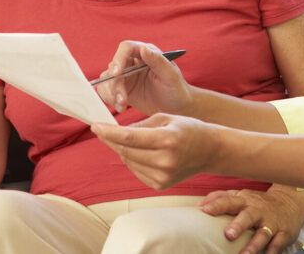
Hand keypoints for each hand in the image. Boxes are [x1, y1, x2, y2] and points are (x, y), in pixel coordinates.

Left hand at [91, 113, 215, 188]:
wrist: (209, 151)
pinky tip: (140, 152)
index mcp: (167, 139)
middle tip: (102, 129)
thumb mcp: (165, 118)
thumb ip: (140, 125)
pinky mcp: (160, 185)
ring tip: (130, 139)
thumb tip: (116, 132)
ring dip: (122, 149)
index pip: (129, 137)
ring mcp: (163, 176)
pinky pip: (135, 171)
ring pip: (128, 161)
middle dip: (111, 139)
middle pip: (126, 151)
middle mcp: (165, 161)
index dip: (109, 132)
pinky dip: (132, 160)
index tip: (94, 125)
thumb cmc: (187, 129)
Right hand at [95, 41, 191, 114]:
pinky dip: (110, 99)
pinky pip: (106, 90)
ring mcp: (125, 75)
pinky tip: (121, 108)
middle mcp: (132, 61)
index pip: (126, 48)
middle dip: (114, 84)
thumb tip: (144, 48)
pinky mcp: (121, 89)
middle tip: (122, 100)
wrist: (176, 108)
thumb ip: (158, 61)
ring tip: (122, 106)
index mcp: (145, 53)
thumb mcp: (170, 76)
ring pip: (107, 79)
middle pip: (113, 66)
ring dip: (110, 93)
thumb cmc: (177, 89)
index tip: (117, 74)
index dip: (118, 59)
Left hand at [200, 187, 303, 253]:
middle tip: (228, 235)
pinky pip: (277, 245)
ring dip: (253, 245)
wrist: (290, 201)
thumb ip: (221, 198)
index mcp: (245, 200)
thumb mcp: (241, 195)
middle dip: (238, 225)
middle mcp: (257, 210)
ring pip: (262, 234)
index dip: (216, 205)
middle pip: (247, 216)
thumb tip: (199, 206)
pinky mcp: (284, 233)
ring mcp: (271, 222)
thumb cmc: (258, 201)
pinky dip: (271, 252)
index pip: (228, 200)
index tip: (204, 210)